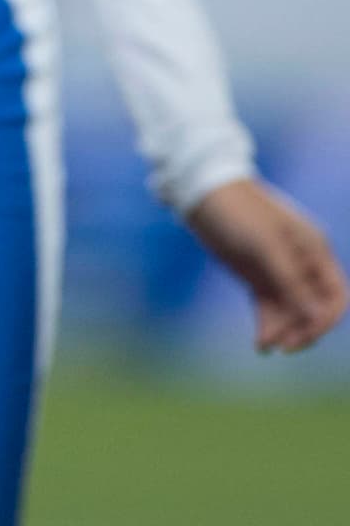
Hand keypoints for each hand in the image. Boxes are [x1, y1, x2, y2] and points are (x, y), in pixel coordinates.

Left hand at [185, 178, 348, 353]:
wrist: (202, 192)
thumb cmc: (239, 211)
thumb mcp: (265, 246)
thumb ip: (291, 282)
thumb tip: (315, 318)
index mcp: (315, 250)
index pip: (335, 297)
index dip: (325, 320)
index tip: (303, 335)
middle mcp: (303, 263)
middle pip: (314, 309)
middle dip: (300, 329)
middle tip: (281, 345)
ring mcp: (280, 270)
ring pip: (291, 312)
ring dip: (282, 331)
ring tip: (263, 344)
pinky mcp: (259, 276)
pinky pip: (270, 308)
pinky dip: (267, 325)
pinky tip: (260, 343)